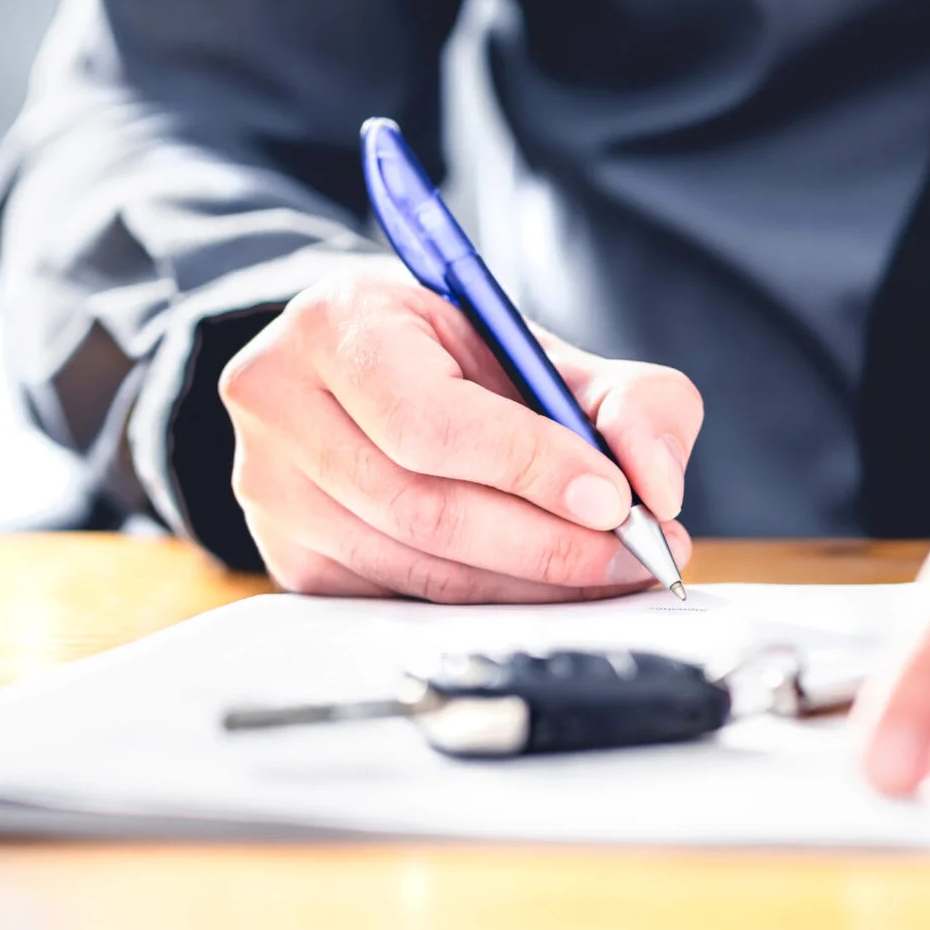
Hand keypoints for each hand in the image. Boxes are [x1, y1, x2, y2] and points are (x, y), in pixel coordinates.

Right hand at [219, 260, 699, 600]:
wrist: (368, 377)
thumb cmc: (458, 360)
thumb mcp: (544, 349)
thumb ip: (627, 399)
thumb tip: (658, 485)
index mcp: (336, 324)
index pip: (429, 419)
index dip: (528, 466)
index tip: (615, 498)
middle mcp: (280, 403)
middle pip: (423, 506)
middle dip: (547, 543)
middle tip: (635, 553)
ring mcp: (271, 490)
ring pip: (416, 568)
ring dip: (529, 585)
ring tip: (609, 572)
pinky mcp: (291, 559)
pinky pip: (402, 602)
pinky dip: (488, 604)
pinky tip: (544, 589)